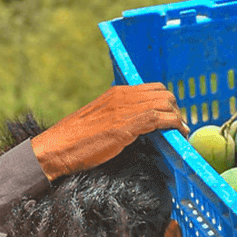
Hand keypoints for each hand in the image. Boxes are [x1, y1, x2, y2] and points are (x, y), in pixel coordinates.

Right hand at [31, 84, 189, 180]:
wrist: (56, 148)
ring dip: (178, 118)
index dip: (166, 102)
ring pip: (166, 103)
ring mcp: (125, 109)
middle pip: (164, 93)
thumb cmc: (73, 140)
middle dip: (175, 109)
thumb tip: (134, 127)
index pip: (153, 88)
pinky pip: (160, 118)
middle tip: (178, 127)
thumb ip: (116, 117)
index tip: (171, 117)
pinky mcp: (127, 125)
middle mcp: (122, 96)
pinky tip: (178, 135)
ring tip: (181, 132)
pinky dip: (175, 125)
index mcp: (116, 93)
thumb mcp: (98, 120)